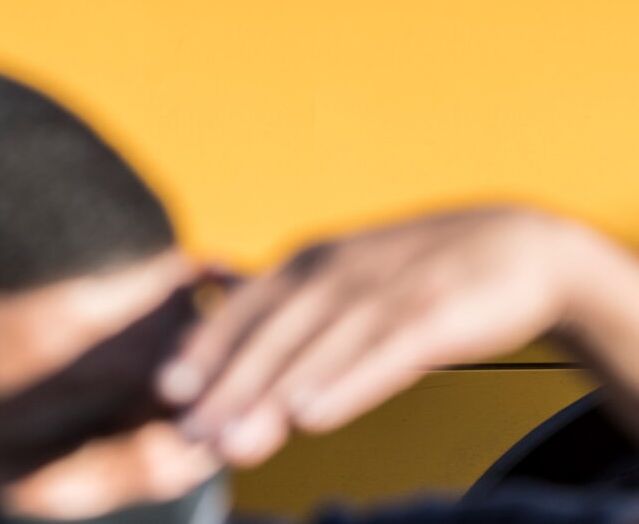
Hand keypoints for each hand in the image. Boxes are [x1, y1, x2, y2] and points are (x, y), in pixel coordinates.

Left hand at [158, 208, 605, 466]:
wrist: (522, 249)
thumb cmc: (422, 271)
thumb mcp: (348, 272)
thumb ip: (292, 298)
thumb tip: (220, 299)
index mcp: (310, 264)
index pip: (243, 309)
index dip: (205, 346)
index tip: (167, 389)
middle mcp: (335, 273)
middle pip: (270, 336)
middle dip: (226, 386)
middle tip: (190, 432)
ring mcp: (382, 292)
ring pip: (314, 350)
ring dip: (270, 397)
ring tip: (232, 440)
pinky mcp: (431, 314)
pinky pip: (378, 355)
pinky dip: (342, 385)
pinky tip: (310, 418)